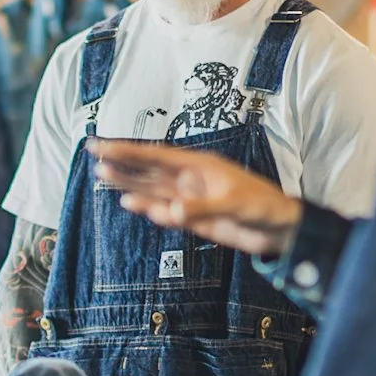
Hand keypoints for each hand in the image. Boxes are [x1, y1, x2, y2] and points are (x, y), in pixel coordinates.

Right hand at [88, 140, 301, 256]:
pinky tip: (130, 202)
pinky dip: (148, 208)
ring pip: (153, 189)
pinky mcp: (194, 218)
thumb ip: (201, 209)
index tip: (104, 144)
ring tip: (102, 175)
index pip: (157, 155)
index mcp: (200, 165)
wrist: (281, 230)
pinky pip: (166, 212)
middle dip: (121, 161)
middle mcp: (191, 179)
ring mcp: (191, 198)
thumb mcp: (234, 206)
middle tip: (93, 153)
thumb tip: (171, 212)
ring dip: (129, 183)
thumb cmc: (264, 208)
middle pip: (149, 169)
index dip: (129, 150)